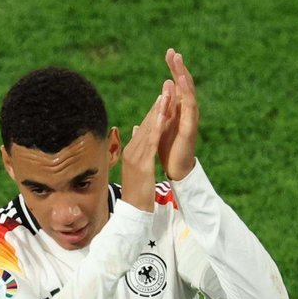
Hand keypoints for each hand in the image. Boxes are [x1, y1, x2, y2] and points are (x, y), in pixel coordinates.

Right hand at [119, 78, 176, 211]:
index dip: (154, 111)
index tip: (163, 97)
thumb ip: (137, 149)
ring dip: (157, 113)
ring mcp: (135, 157)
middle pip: (145, 124)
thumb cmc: (136, 191)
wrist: (133, 210)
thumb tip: (134, 131)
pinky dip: (156, 129)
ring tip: (166, 97)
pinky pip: (151, 143)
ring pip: (148, 130)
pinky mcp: (142, 164)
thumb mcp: (137, 168)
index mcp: (131, 150)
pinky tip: (163, 118)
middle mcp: (131, 150)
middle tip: (167, 88)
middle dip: (157, 106)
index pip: (143, 127)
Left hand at [158, 49, 197, 180]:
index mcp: (180, 108)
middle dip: (179, 67)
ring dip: (183, 76)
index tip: (169, 53)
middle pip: (185, 84)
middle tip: (172, 52)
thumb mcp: (162, 124)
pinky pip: (189, 108)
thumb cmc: (169, 148)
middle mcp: (188, 110)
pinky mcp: (189, 127)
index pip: (177, 84)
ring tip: (178, 61)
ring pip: (188, 93)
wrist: (176, 169)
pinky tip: (180, 83)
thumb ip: (162, 109)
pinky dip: (185, 94)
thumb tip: (161, 95)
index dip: (174, 68)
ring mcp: (190, 118)